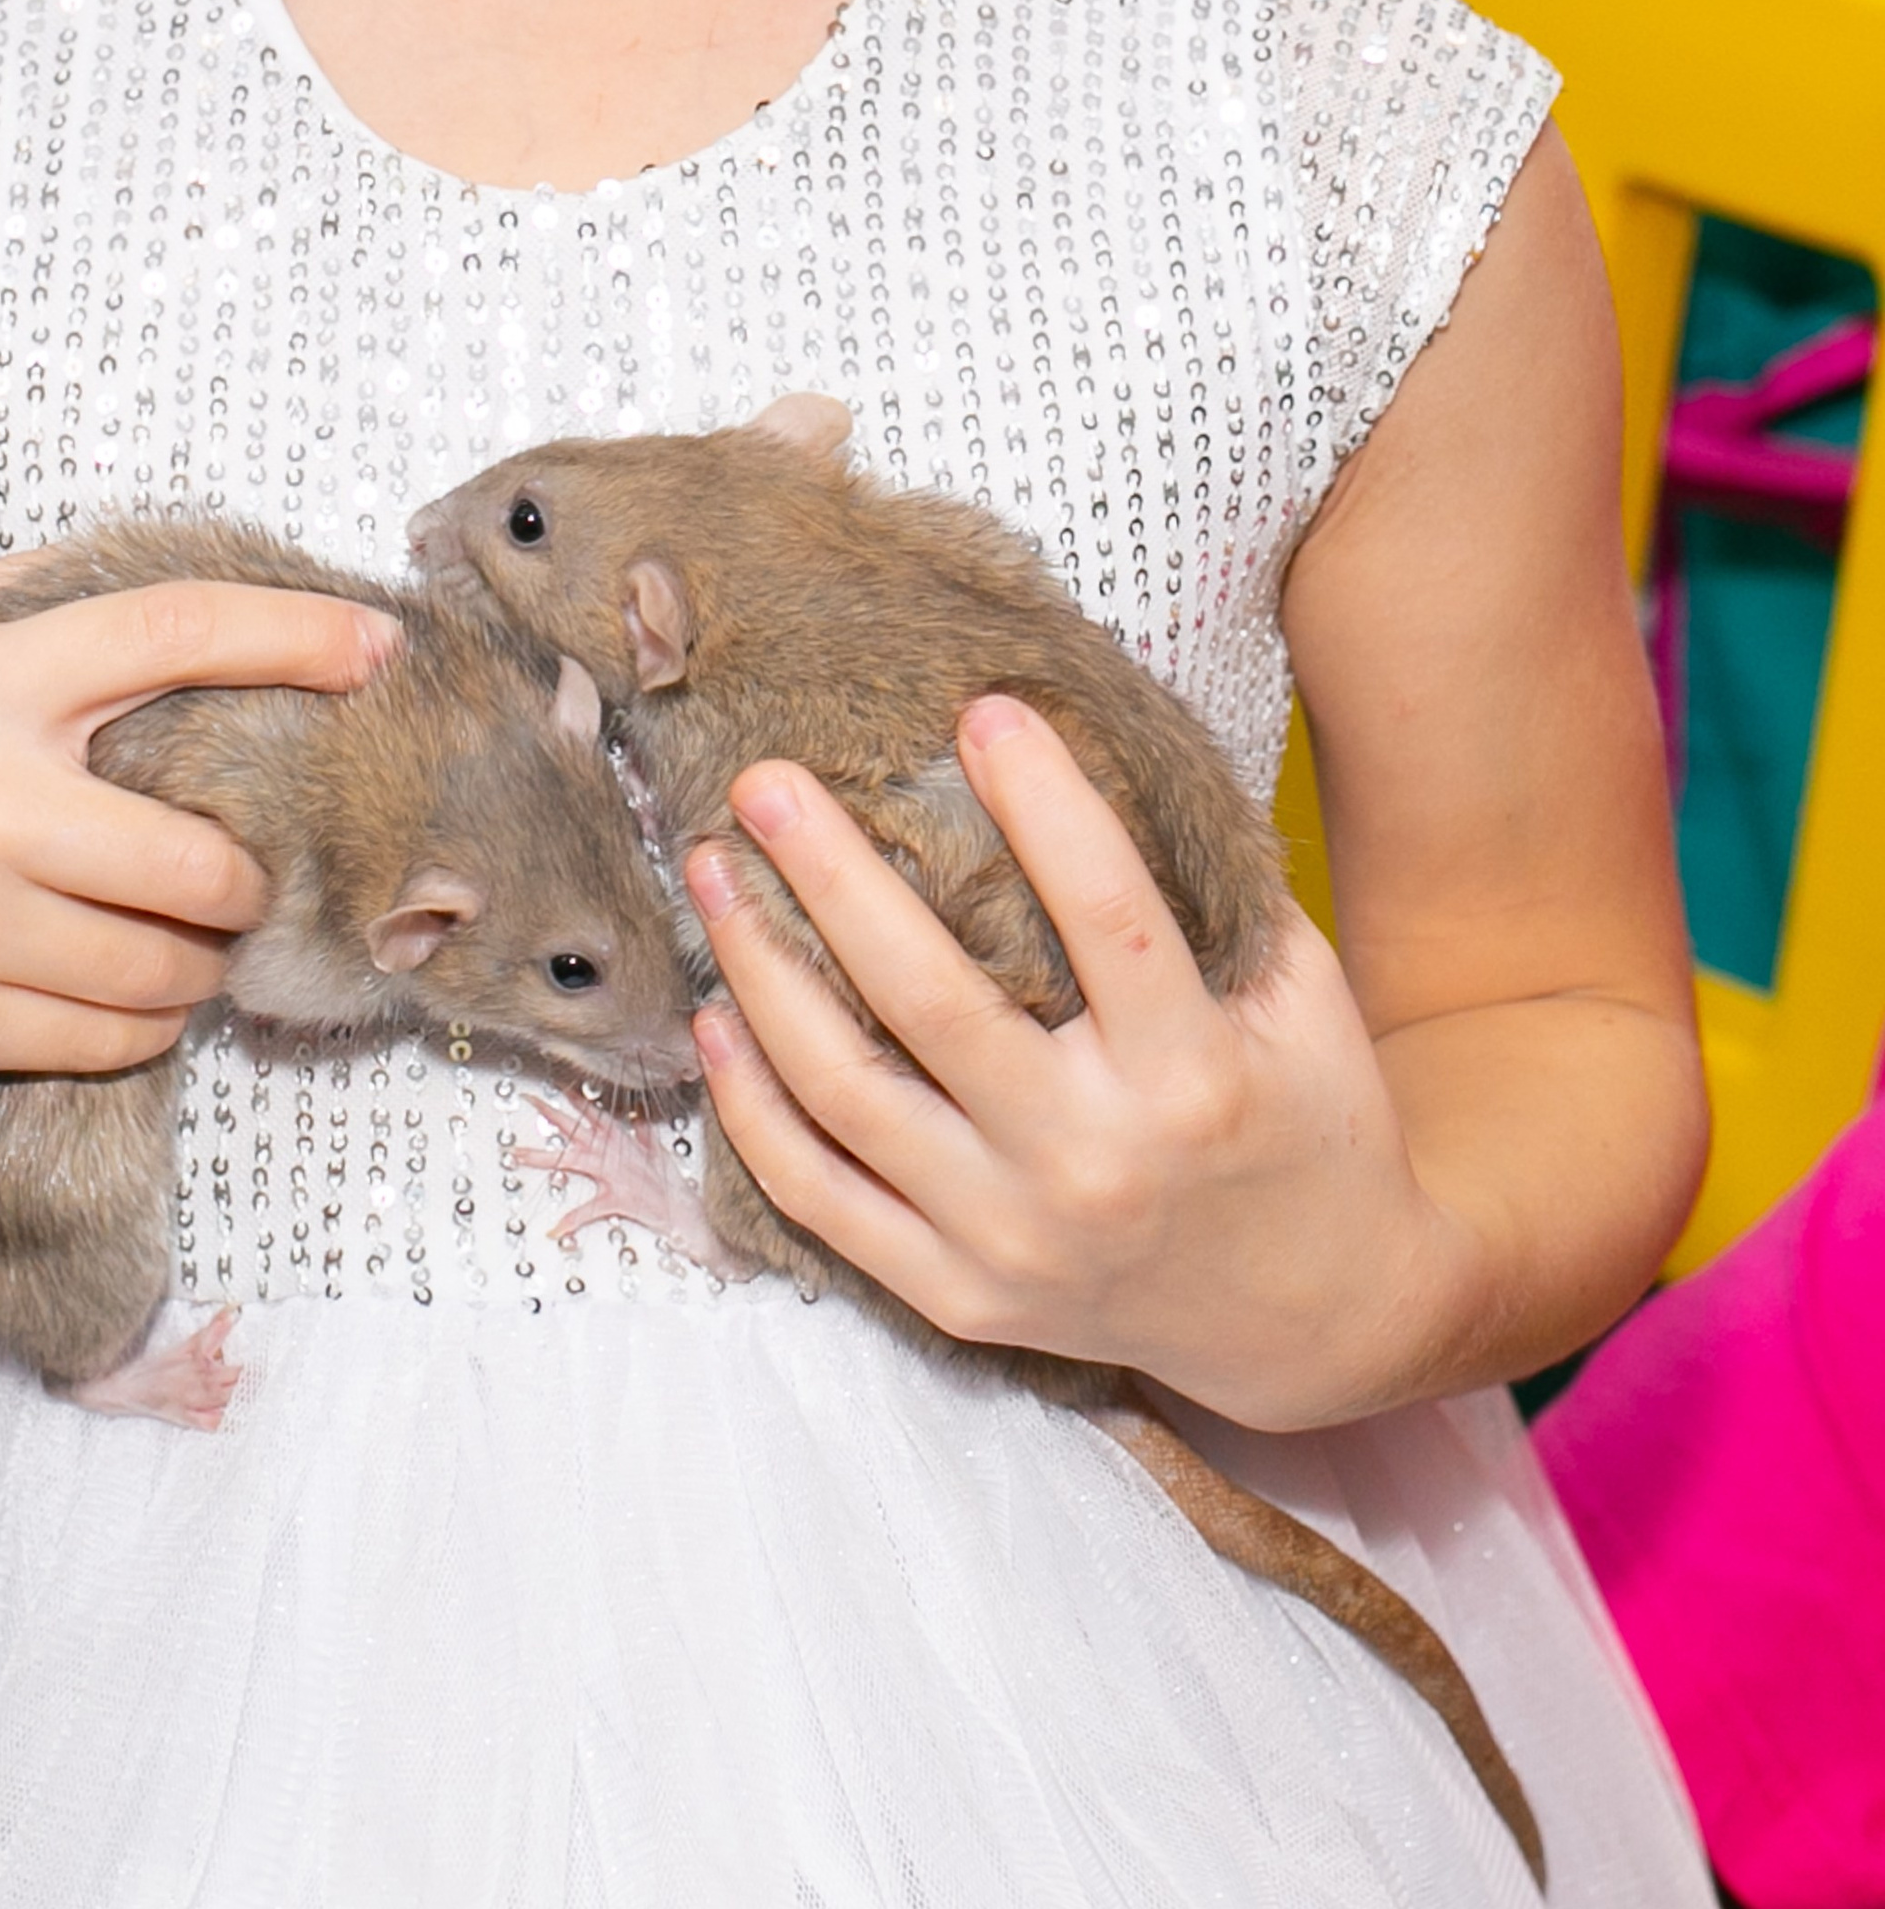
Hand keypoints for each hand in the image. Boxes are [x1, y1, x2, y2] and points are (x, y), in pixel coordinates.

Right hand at [0, 562, 394, 1087]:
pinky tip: (130, 997)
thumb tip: (149, 556)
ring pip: (166, 966)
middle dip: (252, 871)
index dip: (298, 635)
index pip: (177, 634)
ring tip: (194, 941)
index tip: (376, 646)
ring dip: (206, 960)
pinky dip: (142, 1024)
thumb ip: (20, 589)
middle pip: (203, 854)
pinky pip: (102, 1041)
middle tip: (245, 869)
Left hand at [685, 696, 1479, 1426]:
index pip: (1107, 916)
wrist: (1321, 1326)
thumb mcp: (1302, 1000)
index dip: (1045, 803)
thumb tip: (1094, 744)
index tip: (981, 710)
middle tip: (766, 780)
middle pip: (929, 999)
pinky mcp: (960, 1296)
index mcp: (1193, 1077)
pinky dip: (752, 1110)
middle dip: (833, 874)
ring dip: (762, 973)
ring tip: (714, 873)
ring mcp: (1013, 1240)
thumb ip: (1207, 890)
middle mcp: (1093, 1163)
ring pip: (846, 1095)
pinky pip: (821, 1199)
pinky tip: (715, 1020)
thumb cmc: (1308, 1127)